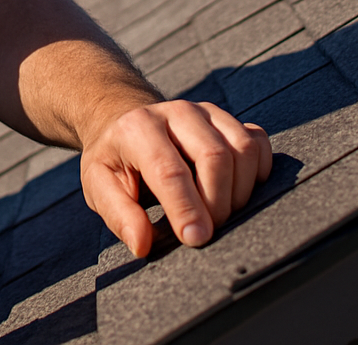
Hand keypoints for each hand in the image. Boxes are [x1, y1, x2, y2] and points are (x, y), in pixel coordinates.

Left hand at [79, 99, 270, 257]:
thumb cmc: (115, 161)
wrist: (126, 124)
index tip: (195, 239)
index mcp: (138, 128)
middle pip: (214, 156)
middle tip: (207, 231)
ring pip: (242, 149)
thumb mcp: (99, 186)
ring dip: (240, 191)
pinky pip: (258, 141)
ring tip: (220, 214)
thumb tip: (142, 244)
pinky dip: (259, 170)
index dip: (187, 208)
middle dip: (217, 203)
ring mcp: (206, 112)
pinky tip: (239, 190)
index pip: (169, 170)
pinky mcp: (227, 119)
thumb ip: (119, 215)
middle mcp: (176, 112)